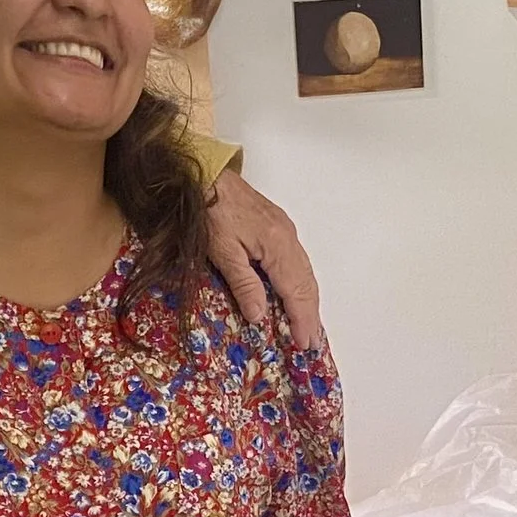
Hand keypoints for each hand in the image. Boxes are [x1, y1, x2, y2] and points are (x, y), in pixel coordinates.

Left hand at [205, 171, 324, 348]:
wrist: (206, 174)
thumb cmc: (209, 209)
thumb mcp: (222, 252)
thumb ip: (243, 284)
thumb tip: (259, 315)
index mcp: (277, 246)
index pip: (296, 291)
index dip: (302, 319)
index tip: (304, 342)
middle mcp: (288, 238)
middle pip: (307, 283)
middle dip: (310, 314)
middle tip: (310, 341)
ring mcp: (285, 231)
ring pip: (305, 273)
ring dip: (308, 301)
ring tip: (308, 324)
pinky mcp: (278, 227)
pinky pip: (298, 262)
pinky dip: (301, 284)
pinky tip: (296, 295)